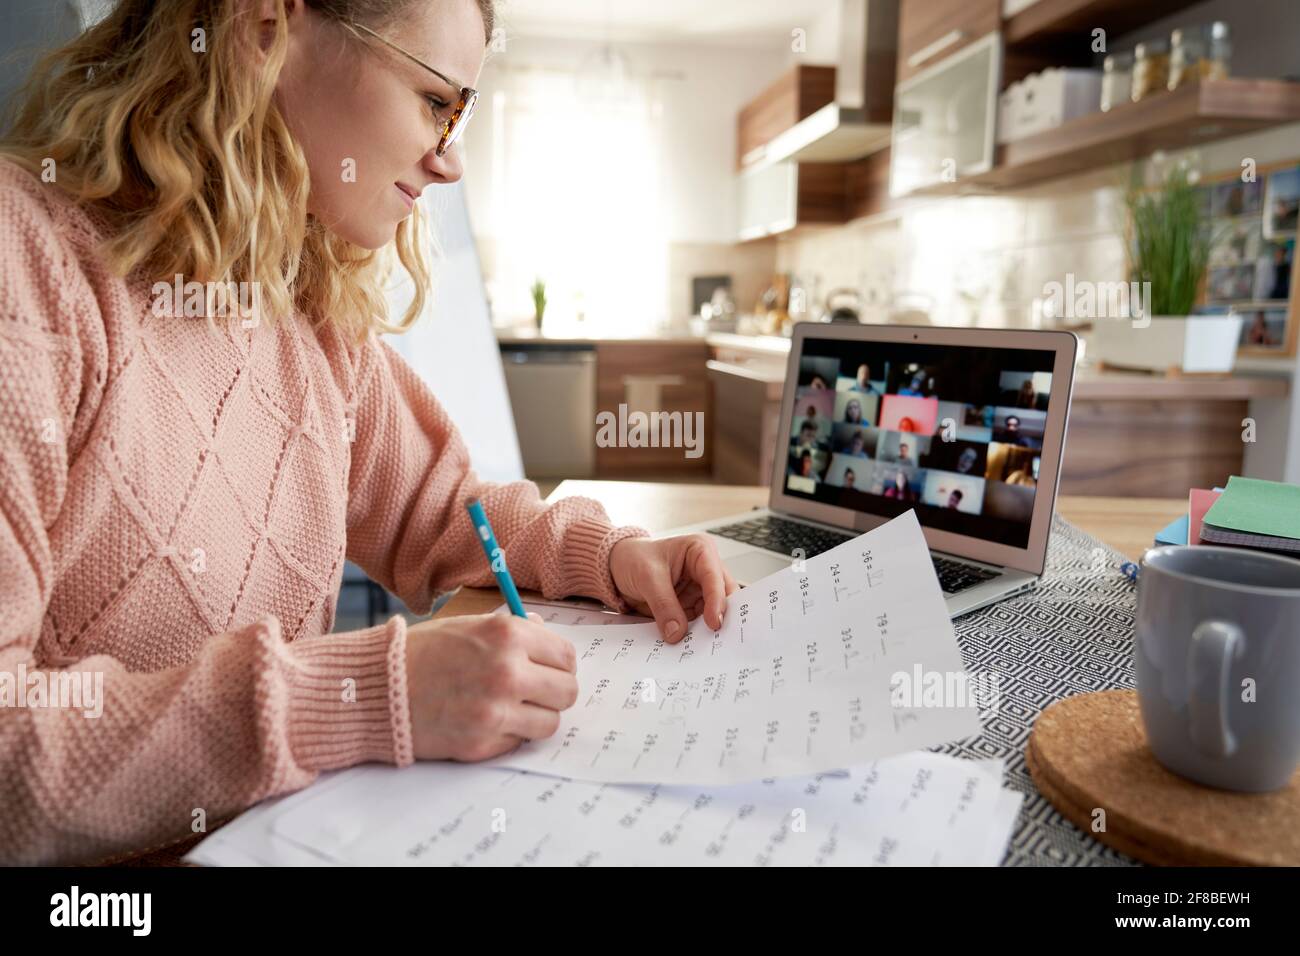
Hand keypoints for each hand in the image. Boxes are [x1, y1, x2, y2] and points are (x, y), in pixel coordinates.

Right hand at [404, 611, 577, 761]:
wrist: (375, 689)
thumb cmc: (422, 653)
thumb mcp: (470, 626)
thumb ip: (513, 631)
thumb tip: (546, 635)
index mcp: (508, 635)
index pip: (566, 656)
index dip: (559, 664)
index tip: (548, 668)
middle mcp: (508, 672)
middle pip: (567, 692)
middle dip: (553, 692)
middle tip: (534, 691)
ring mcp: (496, 712)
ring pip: (550, 722)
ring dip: (535, 717)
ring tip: (510, 708)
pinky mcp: (483, 744)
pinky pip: (519, 742)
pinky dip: (509, 734)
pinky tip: (485, 720)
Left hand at [609, 535, 737, 643]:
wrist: (617, 568)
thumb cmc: (633, 558)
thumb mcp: (647, 577)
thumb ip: (663, 604)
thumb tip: (677, 632)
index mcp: (700, 551)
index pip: (714, 577)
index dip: (717, 600)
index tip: (713, 622)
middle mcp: (705, 571)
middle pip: (723, 596)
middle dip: (719, 616)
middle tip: (716, 637)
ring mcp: (699, 590)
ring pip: (713, 613)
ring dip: (707, 629)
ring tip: (702, 645)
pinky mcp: (691, 606)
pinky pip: (698, 623)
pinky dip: (695, 634)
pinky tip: (691, 644)